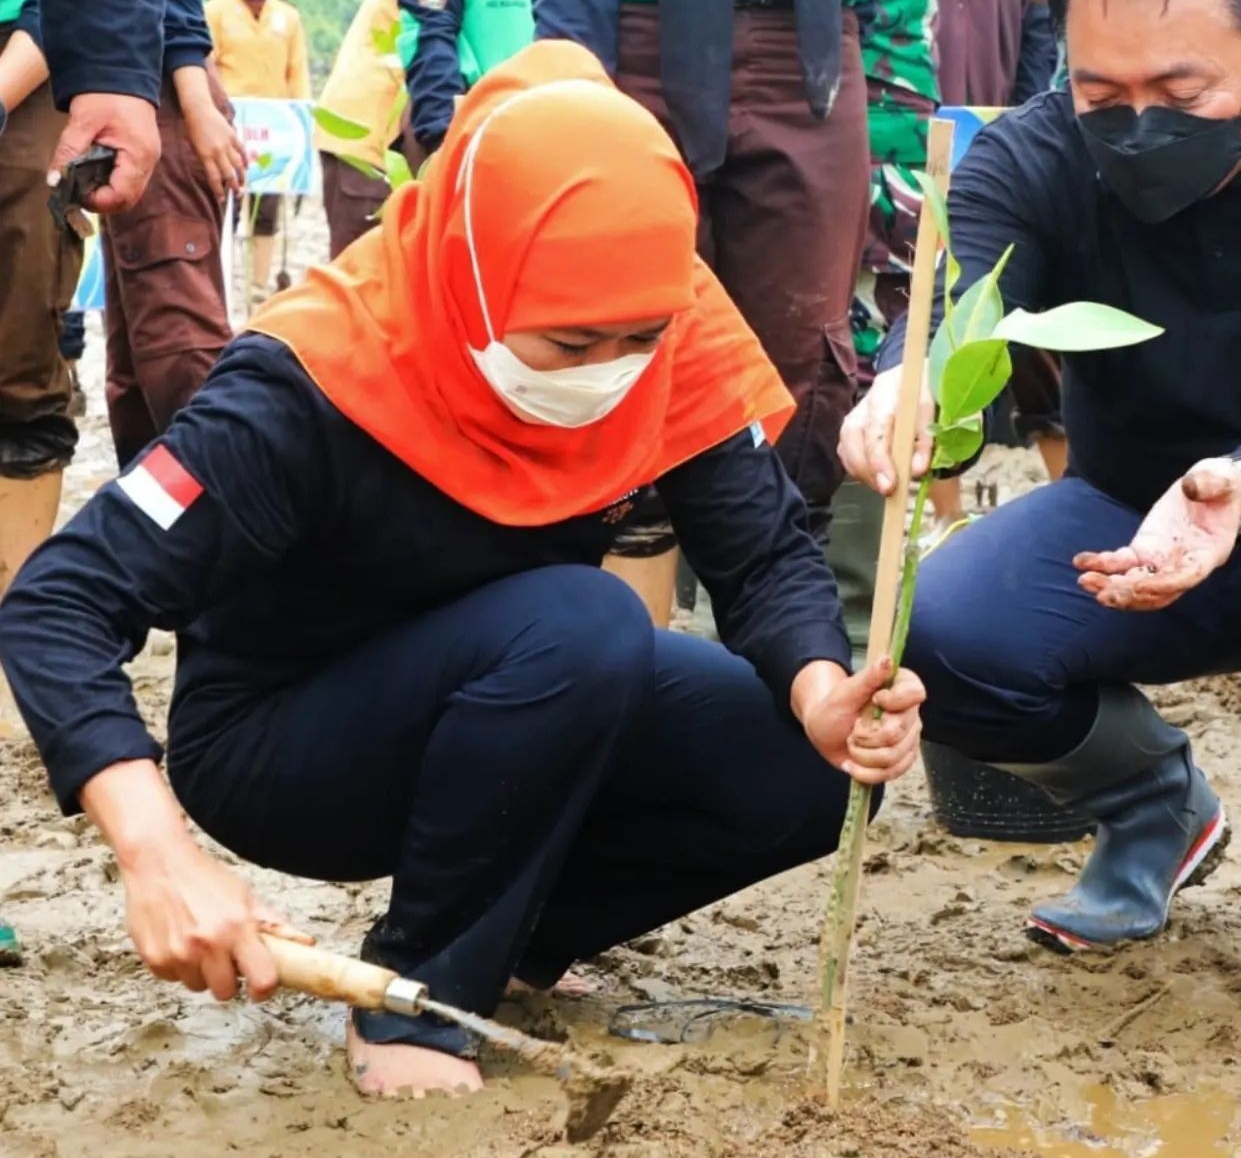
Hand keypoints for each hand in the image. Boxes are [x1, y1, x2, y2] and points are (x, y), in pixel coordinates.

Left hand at [49, 93, 159, 212]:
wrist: (122, 71)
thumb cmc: (105, 94)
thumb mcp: (83, 121)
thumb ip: (69, 151)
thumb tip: (55, 180)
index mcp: (138, 155)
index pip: (122, 194)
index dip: (99, 201)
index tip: (77, 194)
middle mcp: (149, 163)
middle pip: (129, 199)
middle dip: (104, 201)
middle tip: (80, 192)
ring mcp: (150, 160)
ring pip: (131, 192)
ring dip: (109, 193)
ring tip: (87, 183)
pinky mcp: (145, 156)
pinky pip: (132, 181)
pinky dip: (115, 183)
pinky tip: (99, 174)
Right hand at [120, 831, 308, 1000]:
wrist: (158, 863)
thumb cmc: (203, 877)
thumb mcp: (244, 895)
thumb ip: (272, 924)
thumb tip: (304, 942)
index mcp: (237, 928)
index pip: (262, 979)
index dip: (264, 988)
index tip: (261, 985)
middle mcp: (208, 944)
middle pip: (225, 992)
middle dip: (228, 979)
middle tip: (225, 957)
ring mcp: (178, 954)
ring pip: (197, 987)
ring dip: (201, 972)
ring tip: (199, 944)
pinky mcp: (154, 959)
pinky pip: (173, 979)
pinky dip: (178, 967)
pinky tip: (178, 941)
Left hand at [184, 101, 244, 199]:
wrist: (199, 109)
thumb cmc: (193, 129)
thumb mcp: (195, 147)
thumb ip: (205, 161)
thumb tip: (215, 174)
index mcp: (205, 155)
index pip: (214, 178)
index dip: (219, 190)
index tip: (222, 199)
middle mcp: (217, 151)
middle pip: (228, 174)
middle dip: (233, 187)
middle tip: (237, 195)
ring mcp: (227, 144)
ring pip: (237, 164)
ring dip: (241, 176)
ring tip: (243, 185)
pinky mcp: (233, 136)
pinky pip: (241, 151)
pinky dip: (245, 160)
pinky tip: (247, 167)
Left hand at [802, 657, 925, 783]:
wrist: (825, 733)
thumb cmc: (834, 708)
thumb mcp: (845, 692)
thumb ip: (868, 677)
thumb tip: (888, 659)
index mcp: (901, 688)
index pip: (916, 693)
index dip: (894, 701)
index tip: (874, 700)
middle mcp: (910, 714)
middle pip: (898, 733)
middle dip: (865, 736)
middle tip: (852, 729)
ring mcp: (908, 739)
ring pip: (893, 757)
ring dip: (862, 755)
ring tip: (852, 744)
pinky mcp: (902, 760)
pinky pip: (891, 774)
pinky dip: (866, 773)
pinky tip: (853, 764)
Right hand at [838, 364, 933, 495]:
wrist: (921, 380)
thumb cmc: (930, 395)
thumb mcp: (938, 412)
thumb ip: (926, 440)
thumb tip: (916, 470)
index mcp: (888, 390)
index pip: (877, 428)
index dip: (881, 459)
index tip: (890, 484)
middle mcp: (866, 402)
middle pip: (854, 438)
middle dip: (869, 469)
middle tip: (888, 490)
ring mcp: (855, 414)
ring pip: (846, 447)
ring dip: (863, 472)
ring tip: (885, 486)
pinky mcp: (852, 428)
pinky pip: (846, 452)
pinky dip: (859, 469)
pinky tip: (876, 478)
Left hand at [1075, 457, 1240, 610]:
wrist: (1212, 487)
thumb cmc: (1223, 485)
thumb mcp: (1222, 479)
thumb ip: (1210, 484)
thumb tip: (1192, 488)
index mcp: (1207, 552)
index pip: (1186, 577)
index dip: (1163, 585)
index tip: (1138, 587)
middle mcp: (1183, 563)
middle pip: (1156, 591)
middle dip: (1129, 594)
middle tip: (1102, 594)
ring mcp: (1161, 560)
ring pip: (1135, 582)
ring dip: (1110, 585)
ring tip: (1085, 581)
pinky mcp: (1143, 550)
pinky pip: (1120, 563)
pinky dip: (1100, 564)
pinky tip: (1080, 561)